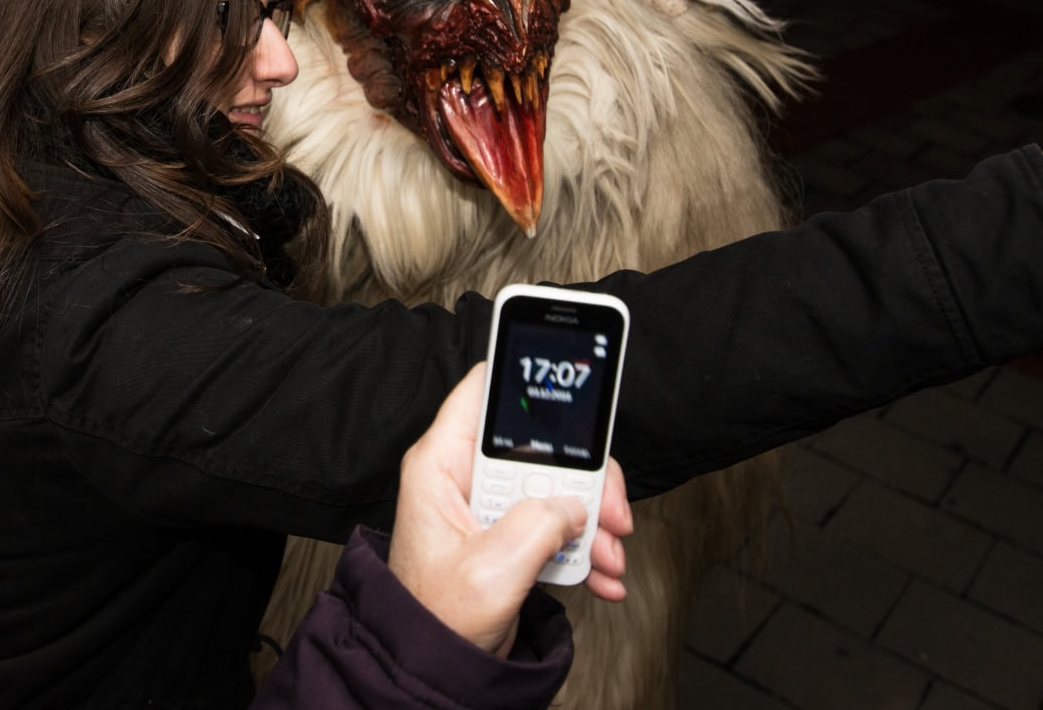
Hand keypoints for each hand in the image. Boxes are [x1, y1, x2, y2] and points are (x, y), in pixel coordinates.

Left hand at [387, 363, 632, 657]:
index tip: (569, 374)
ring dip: (591, 523)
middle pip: (539, 444)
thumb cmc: (435, 619)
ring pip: (556, 486)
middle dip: (584, 480)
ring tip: (608, 558)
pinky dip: (585, 549)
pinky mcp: (508, 536)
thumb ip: (537, 524)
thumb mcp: (491, 570)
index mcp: (442, 465)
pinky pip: (557, 524)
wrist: (434, 670)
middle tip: (609, 512)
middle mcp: (465, 477)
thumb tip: (573, 505)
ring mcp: (489, 507)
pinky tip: (601, 576)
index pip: (482, 390)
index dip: (524, 373)